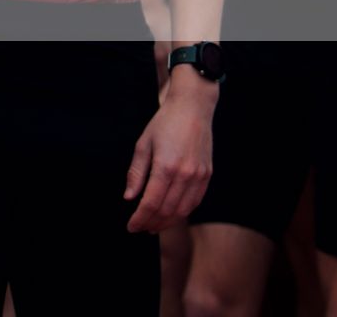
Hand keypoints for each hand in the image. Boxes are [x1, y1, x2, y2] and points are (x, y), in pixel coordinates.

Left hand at [124, 76, 215, 230]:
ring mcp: (199, 177)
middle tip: (140, 228)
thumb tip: (129, 197)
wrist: (192, 109)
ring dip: (167, 222)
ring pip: (183, 210)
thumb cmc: (164, 123)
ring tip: (153, 225)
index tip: (131, 227)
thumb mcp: (143, 144)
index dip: (140, 218)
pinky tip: (171, 214)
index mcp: (166, 167)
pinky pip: (195, 202)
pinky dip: (182, 212)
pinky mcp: (207, 176)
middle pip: (167, 210)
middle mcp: (185, 175)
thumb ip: (136, 173)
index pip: (151, 203)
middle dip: (152, 223)